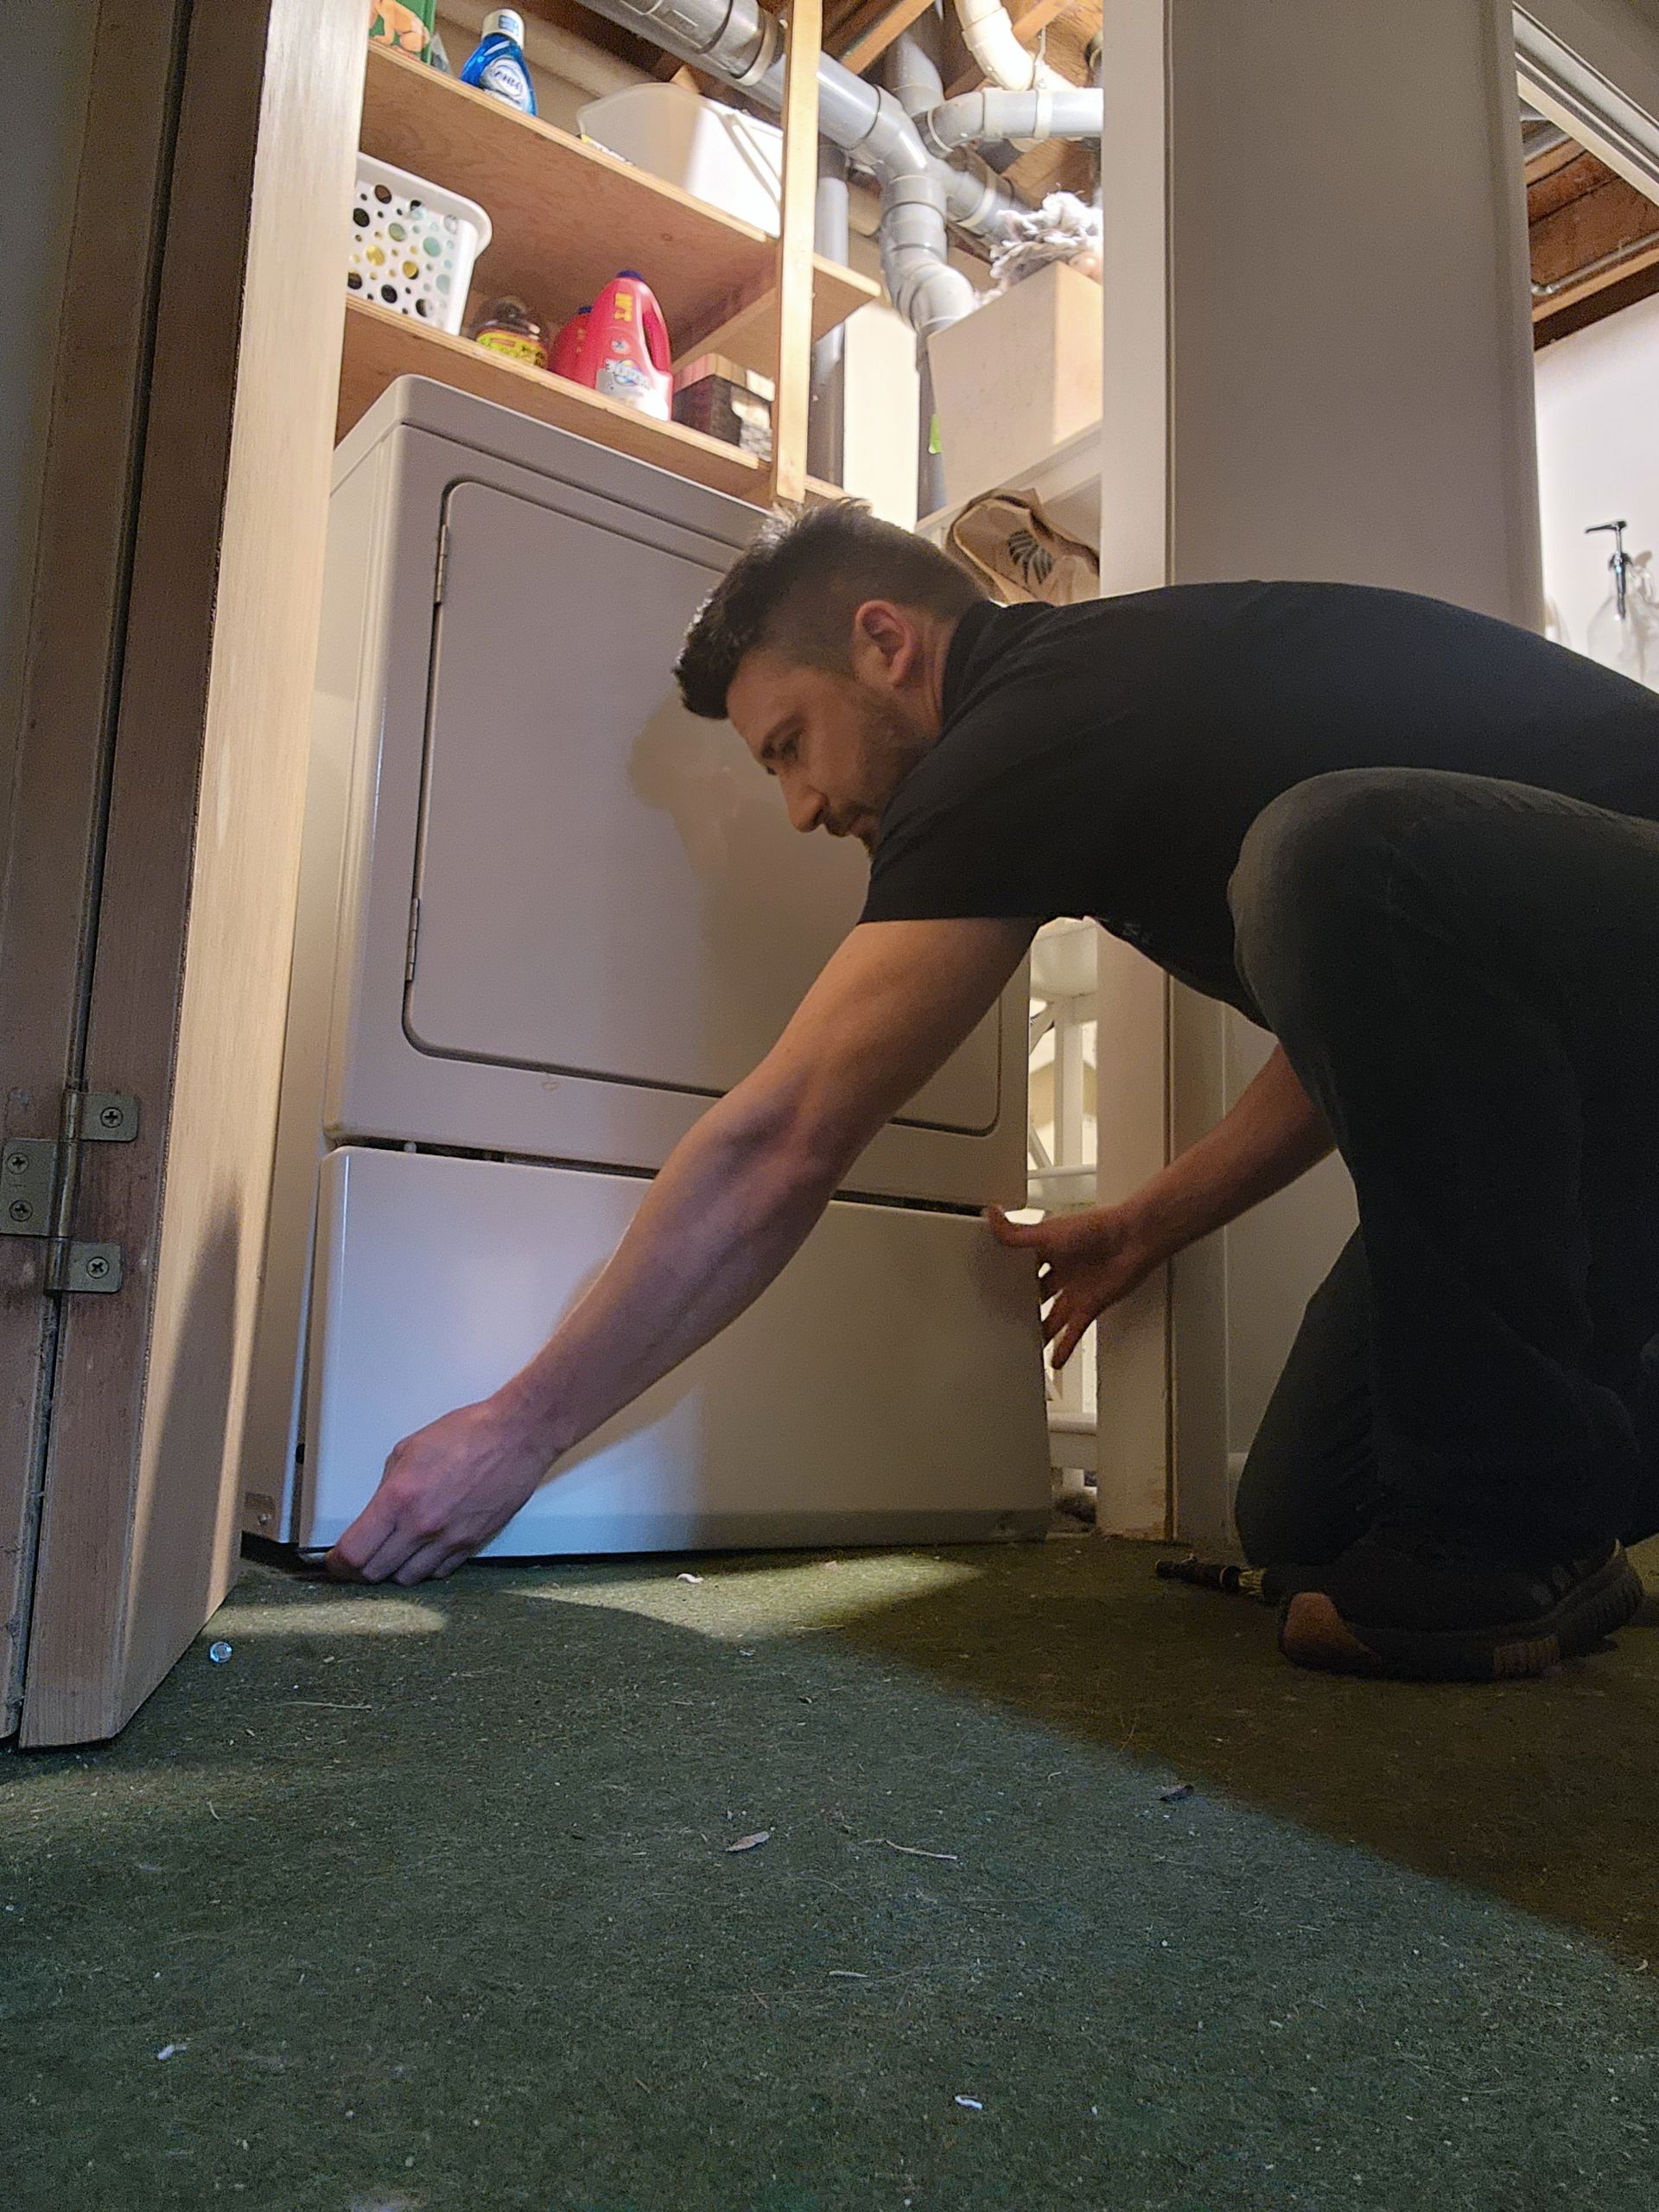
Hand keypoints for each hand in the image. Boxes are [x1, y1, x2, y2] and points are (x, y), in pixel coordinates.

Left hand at [324, 1397, 553, 1584]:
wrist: (516, 1437)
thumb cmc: (469, 1434)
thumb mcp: (409, 1449)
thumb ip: (388, 1486)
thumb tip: (377, 1512)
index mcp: (399, 1498)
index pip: (355, 1551)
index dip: (338, 1563)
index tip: (334, 1562)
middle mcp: (422, 1525)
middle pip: (375, 1572)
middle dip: (359, 1569)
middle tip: (356, 1561)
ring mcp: (449, 1539)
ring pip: (407, 1578)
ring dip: (393, 1571)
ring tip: (391, 1556)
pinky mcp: (472, 1544)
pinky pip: (439, 1572)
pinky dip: (425, 1568)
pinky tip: (422, 1552)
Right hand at [986, 1201, 1164, 1367]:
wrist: (1134, 1241)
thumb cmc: (1097, 1229)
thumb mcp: (1048, 1233)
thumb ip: (1016, 1234)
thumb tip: (992, 1215)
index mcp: (1048, 1249)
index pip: (1021, 1265)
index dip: (1006, 1275)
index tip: (990, 1286)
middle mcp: (1061, 1270)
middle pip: (1035, 1293)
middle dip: (1021, 1305)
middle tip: (1003, 1319)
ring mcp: (1075, 1291)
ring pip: (1051, 1316)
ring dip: (1039, 1331)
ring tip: (1024, 1345)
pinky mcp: (1089, 1307)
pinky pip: (1072, 1331)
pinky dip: (1063, 1347)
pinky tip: (1054, 1360)